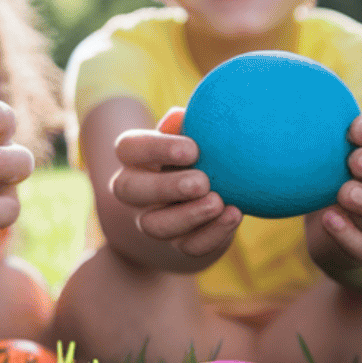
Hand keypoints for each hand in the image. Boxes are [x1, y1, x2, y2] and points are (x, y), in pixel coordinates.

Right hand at [109, 106, 241, 258]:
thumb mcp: (194, 139)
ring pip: (154, 225)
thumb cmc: (201, 159)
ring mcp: (154, 221)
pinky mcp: (178, 246)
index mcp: (138, 159)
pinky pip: (188, 247)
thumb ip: (190, 126)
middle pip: (128, 190)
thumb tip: (182, 116)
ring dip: (188, 215)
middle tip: (203, 181)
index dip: (154, 148)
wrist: (208, 206)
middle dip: (165, 187)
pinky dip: (212, 234)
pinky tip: (233, 216)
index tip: (193, 149)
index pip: (128, 148)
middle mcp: (137, 192)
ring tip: (218, 202)